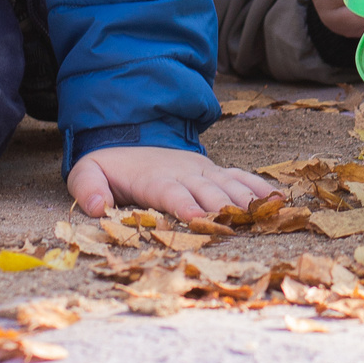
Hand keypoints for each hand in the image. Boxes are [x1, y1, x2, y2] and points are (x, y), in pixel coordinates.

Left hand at [67, 146, 275, 222]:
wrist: (130, 137)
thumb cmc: (109, 166)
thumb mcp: (86, 173)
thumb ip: (87, 189)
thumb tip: (96, 207)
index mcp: (153, 178)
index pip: (171, 193)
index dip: (185, 205)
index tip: (198, 219)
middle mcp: (183, 172)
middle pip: (206, 191)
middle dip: (223, 208)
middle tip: (241, 225)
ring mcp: (201, 170)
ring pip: (227, 184)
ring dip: (246, 199)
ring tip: (266, 214)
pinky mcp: (212, 171)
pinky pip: (239, 177)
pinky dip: (258, 187)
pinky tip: (277, 199)